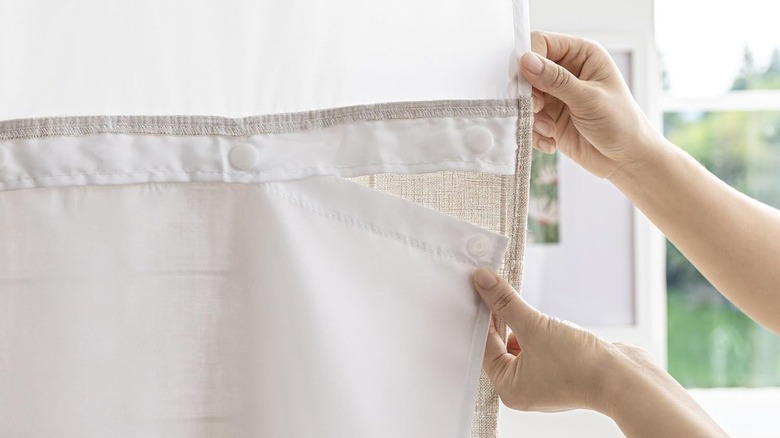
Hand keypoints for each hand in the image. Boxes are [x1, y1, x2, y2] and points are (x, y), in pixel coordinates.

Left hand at [471, 268, 728, 436]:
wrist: (626, 380)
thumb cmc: (579, 364)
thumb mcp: (535, 326)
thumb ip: (506, 302)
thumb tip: (481, 280)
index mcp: (508, 387)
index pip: (484, 346)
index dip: (479, 316)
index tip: (475, 288)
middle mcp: (522, 387)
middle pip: (499, 345)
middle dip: (496, 316)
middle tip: (487, 285)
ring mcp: (542, 379)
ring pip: (518, 343)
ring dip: (514, 320)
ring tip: (507, 293)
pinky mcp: (560, 369)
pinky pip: (537, 344)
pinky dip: (532, 327)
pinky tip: (530, 309)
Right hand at [521, 32, 663, 179]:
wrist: (626, 159)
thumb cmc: (621, 122)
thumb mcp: (589, 98)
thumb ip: (556, 80)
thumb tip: (526, 61)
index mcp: (581, 55)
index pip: (543, 43)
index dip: (529, 59)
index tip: (525, 82)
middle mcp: (566, 71)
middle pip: (528, 71)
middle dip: (528, 93)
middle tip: (536, 109)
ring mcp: (556, 95)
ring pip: (525, 98)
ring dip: (532, 117)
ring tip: (549, 130)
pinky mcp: (549, 117)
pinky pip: (529, 119)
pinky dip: (535, 133)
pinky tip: (551, 142)